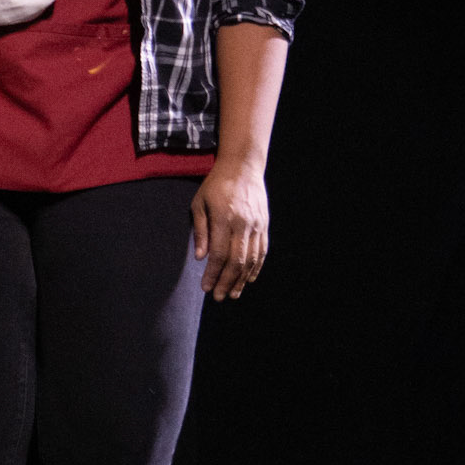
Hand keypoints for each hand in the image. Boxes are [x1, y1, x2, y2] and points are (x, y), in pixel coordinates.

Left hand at [191, 158, 268, 300]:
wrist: (243, 167)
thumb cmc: (216, 185)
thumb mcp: (199, 203)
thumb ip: (200, 231)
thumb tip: (200, 258)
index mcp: (224, 218)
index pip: (218, 253)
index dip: (212, 273)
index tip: (205, 287)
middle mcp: (242, 223)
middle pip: (235, 261)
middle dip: (226, 282)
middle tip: (218, 297)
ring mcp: (256, 225)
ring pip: (250, 259)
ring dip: (241, 280)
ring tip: (232, 294)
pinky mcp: (264, 225)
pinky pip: (261, 251)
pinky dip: (255, 268)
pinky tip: (248, 280)